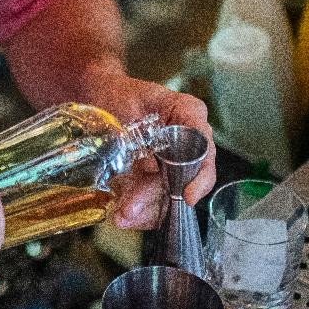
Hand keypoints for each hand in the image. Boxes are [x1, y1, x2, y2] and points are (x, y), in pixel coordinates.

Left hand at [82, 67, 215, 224]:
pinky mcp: (153, 180)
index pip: (205, 153)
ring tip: (121, 216)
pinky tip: (121, 216)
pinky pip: (154, 204)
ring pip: (169, 199)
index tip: (187, 196)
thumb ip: (152, 124)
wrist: (102, 97)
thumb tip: (153, 165)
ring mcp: (172, 166)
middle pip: (183, 183)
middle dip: (156, 199)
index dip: (200, 178)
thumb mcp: (139, 97)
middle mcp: (189, 145)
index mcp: (191, 118)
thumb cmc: (123, 92)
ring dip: (145, 212)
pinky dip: (139, 214)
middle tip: (130, 209)